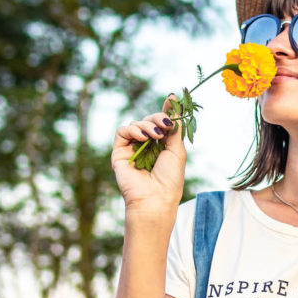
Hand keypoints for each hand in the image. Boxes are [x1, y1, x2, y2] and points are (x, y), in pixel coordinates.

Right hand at [111, 94, 186, 210]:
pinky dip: (133, 130)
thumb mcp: (177, 150)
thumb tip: (176, 105)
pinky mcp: (119, 153)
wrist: (155, 198)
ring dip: (147, 125)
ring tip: (156, 135)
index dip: (166, 110)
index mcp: (162, 146)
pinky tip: (144, 138)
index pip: (162, 123)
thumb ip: (175, 129)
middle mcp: (147, 146)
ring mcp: (132, 149)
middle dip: (158, 118)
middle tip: (165, 125)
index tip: (172, 99)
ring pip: (136, 124)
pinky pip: (122, 132)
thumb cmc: (170, 179)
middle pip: (149, 121)